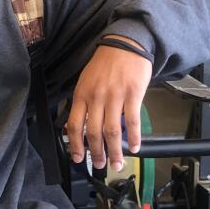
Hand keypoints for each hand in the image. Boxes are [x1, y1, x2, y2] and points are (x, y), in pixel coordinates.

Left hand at [64, 39, 152, 170]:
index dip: (75, 145)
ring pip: (112, 131)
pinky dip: (134, 137)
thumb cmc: (106, 63)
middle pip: (94, 132)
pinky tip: (135, 147)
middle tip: (100, 165)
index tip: (78, 158)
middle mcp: (96, 97)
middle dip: (96, 153)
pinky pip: (132, 121)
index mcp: (82, 94)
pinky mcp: (133, 94)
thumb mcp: (86, 80)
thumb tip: (77, 125)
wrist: (125, 44)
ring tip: (118, 163)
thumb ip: (83, 103)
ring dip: (115, 151)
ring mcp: (115, 96)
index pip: (75, 125)